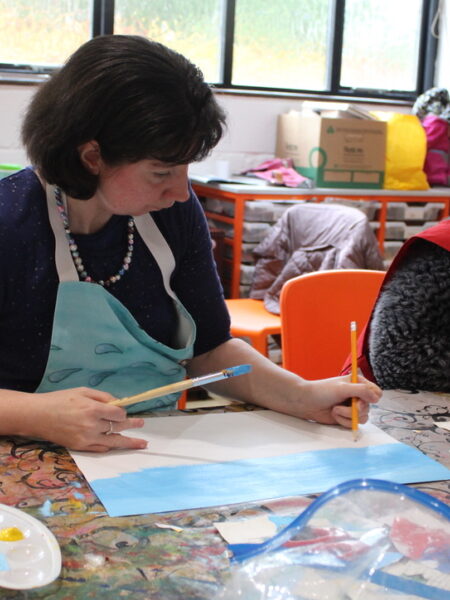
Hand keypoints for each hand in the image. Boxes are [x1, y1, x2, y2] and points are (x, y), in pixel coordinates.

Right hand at [26, 387, 147, 451]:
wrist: (37, 416)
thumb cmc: (60, 400)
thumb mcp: (83, 391)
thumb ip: (103, 397)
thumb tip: (119, 404)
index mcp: (93, 409)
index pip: (118, 414)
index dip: (122, 412)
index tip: (121, 411)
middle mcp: (91, 425)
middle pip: (118, 427)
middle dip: (132, 425)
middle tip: (141, 424)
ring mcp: (86, 438)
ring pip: (113, 441)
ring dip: (129, 442)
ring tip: (142, 444)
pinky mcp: (80, 447)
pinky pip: (101, 448)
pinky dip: (111, 446)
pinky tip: (119, 445)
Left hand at [300, 375, 381, 427]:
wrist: (306, 402)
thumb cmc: (322, 391)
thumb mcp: (343, 388)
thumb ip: (361, 391)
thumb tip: (377, 398)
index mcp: (358, 383)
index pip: (376, 392)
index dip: (372, 398)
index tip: (362, 400)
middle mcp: (357, 395)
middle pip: (369, 407)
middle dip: (355, 409)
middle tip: (343, 404)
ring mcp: (352, 407)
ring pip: (363, 418)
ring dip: (348, 416)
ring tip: (335, 410)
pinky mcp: (347, 418)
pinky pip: (354, 424)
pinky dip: (344, 421)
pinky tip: (334, 414)